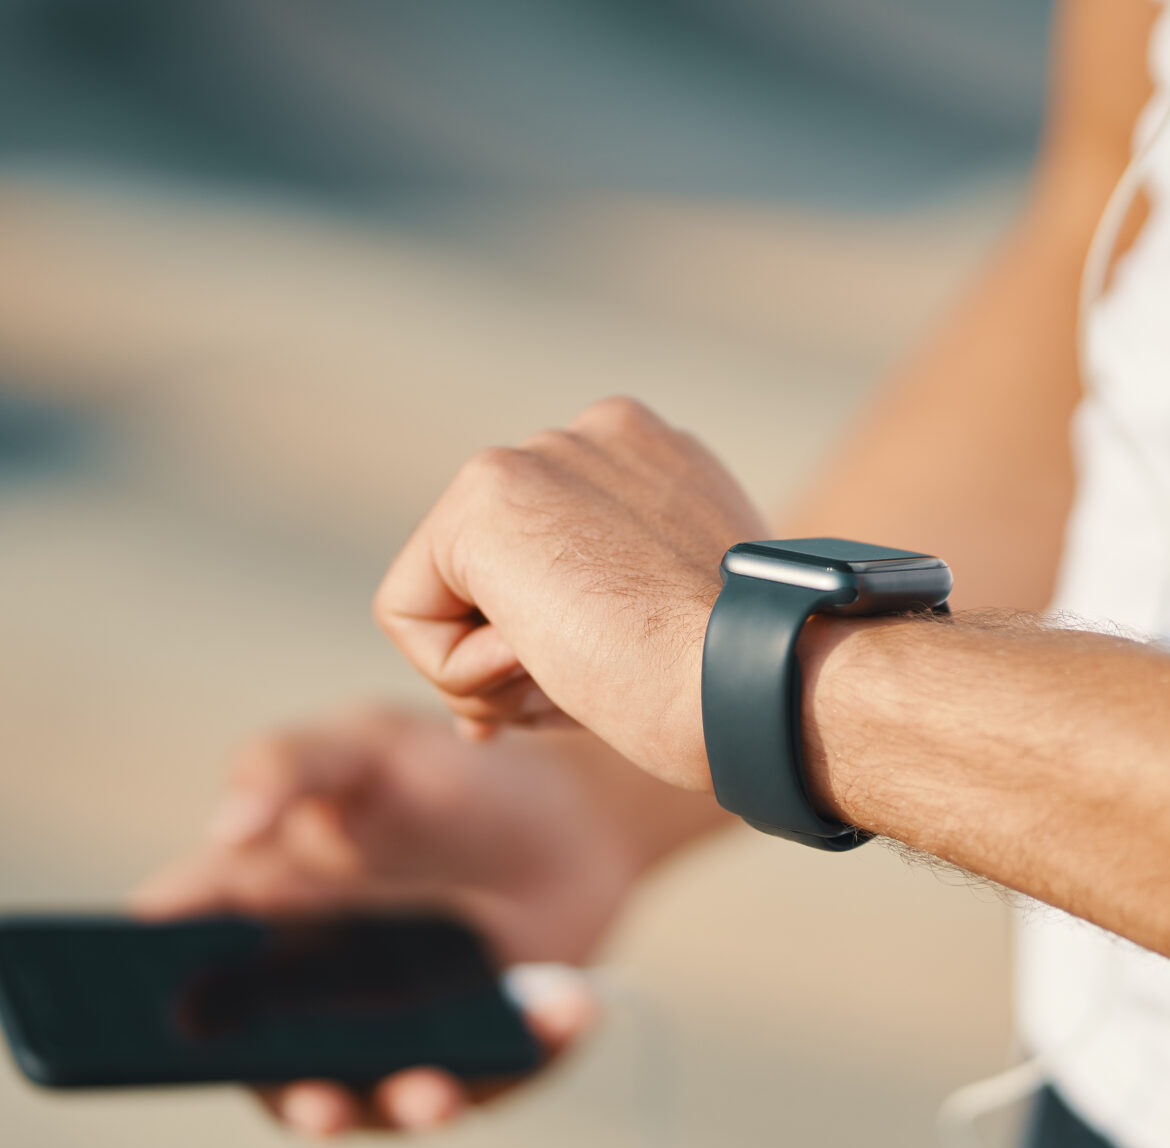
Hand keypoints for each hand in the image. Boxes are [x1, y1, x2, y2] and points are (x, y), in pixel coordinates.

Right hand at [132, 703, 716, 1136]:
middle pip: (276, 1072)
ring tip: (440, 1095)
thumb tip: (226, 827)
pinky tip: (561, 1009)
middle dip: (297, 1100)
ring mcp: (391, 1039)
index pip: (177, 975)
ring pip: (383, 1100)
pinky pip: (492, 1076)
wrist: (574, 813)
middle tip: (321, 1105)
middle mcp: (309, 1001)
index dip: (149, 1010)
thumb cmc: (445, 776)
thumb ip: (285, 764)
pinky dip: (526, 1052)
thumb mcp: (364, 746)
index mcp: (257, 922)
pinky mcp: (474, 1059)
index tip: (157, 1033)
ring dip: (409, 1105)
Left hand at [373, 396, 766, 790]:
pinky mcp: (485, 496)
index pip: (549, 554)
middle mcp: (593, 434)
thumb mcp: (680, 616)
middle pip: (491, 574)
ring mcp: (538, 456)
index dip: (547, 637)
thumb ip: (609, 598)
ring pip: (445, 597)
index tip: (593, 684)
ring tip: (581, 681)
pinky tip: (546, 667)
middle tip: (591, 691)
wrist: (759, 677)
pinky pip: (409, 616)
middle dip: (515, 658)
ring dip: (495, 674)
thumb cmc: (740, 678)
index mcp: (654, 456)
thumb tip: (516, 642)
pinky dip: (462, 676)